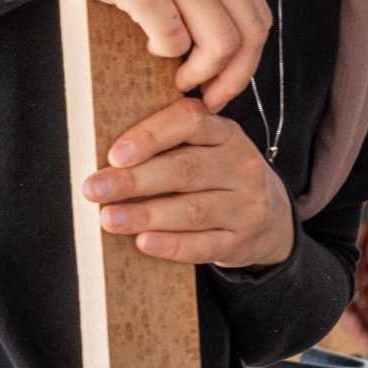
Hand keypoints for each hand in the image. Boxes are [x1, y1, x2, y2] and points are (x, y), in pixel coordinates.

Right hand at [0, 0, 271, 111]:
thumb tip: (232, 44)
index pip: (258, 15)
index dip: (249, 61)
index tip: (225, 85)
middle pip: (248, 33)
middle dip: (233, 77)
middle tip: (205, 96)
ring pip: (221, 41)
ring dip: (200, 73)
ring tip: (177, 77)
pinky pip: (173, 39)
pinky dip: (165, 54)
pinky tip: (148, 47)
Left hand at [83, 98, 294, 267]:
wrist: (272, 218)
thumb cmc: (220, 177)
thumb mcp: (209, 149)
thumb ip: (171, 144)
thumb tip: (107, 158)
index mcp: (227, 134)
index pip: (191, 122)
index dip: (151, 135)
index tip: (115, 154)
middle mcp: (242, 167)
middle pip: (187, 170)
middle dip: (136, 180)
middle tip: (95, 189)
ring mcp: (246, 206)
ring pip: (193, 210)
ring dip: (146, 214)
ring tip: (108, 219)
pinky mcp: (241, 241)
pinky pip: (204, 245)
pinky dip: (172, 245)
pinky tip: (144, 242)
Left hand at [338, 211, 367, 350]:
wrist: (354, 199)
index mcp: (365, 269)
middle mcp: (351, 274)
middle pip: (362, 307)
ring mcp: (339, 272)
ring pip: (350, 307)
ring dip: (361, 327)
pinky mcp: (329, 270)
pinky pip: (337, 298)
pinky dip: (349, 314)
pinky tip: (359, 328)